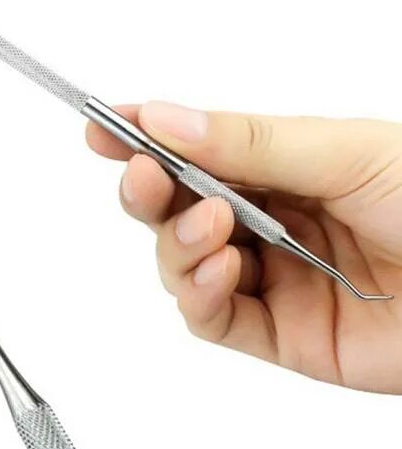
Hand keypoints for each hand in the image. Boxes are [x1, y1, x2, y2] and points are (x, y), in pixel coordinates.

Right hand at [87, 102, 401, 392]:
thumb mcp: (344, 153)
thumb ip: (251, 142)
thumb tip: (167, 118)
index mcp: (281, 168)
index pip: (195, 150)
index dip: (144, 139)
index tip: (103, 128)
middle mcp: (265, 220)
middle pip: (176, 207)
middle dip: (148, 191)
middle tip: (140, 174)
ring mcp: (266, 275)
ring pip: (182, 262)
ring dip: (177, 242)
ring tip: (208, 225)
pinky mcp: (274, 330)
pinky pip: (210, 315)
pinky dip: (198, 293)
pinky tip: (216, 271)